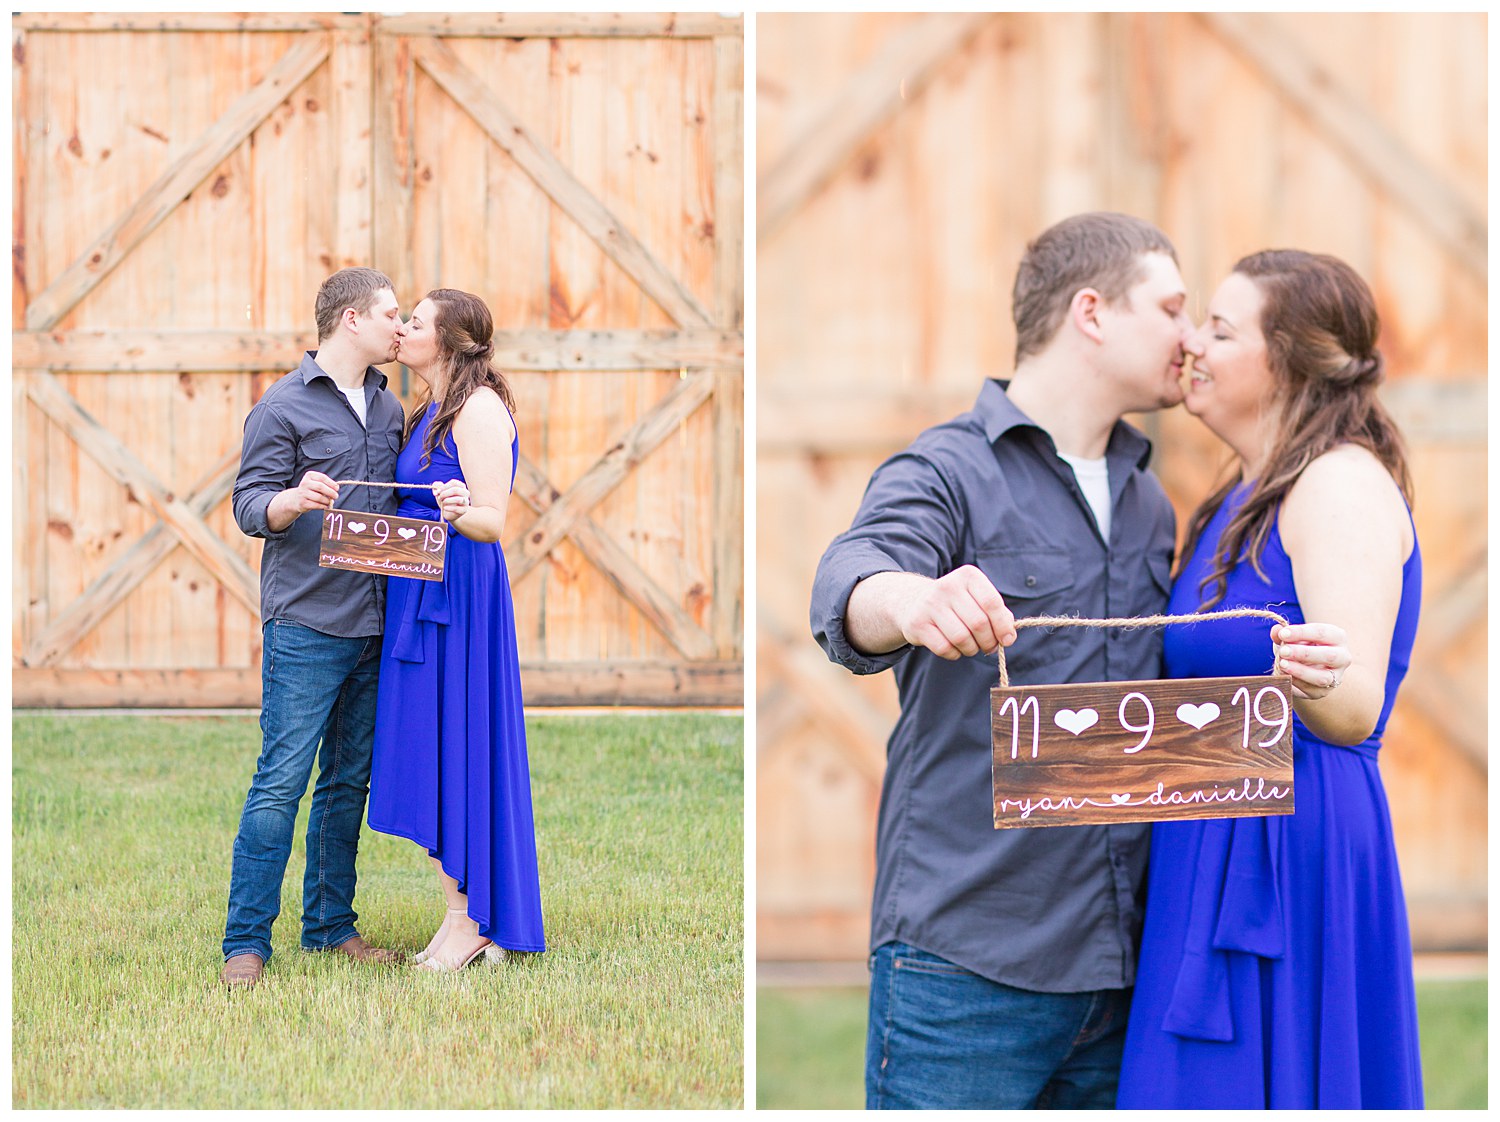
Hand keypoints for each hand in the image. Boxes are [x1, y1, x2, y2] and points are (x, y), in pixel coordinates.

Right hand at [289, 470, 338, 513]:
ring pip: (319, 497)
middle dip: (331, 492)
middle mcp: (305, 483)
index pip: (322, 478)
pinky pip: (316, 505)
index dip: (331, 483)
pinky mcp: (302, 503)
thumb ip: (326, 485)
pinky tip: (325, 506)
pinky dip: (323, 506)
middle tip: (336, 496)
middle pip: (321, 487)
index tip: (337, 488)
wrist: (296, 499)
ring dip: (327, 501)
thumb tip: (336, 488)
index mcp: (309, 475)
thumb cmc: (311, 490)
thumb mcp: (317, 484)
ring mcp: (302, 493)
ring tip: (329, 502)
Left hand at [434, 479, 470, 521]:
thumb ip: (436, 486)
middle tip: (439, 497)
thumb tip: (436, 491)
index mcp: (460, 486)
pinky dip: (449, 508)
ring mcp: (466, 501)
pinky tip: (445, 508)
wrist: (449, 512)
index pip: (454, 483)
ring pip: (458, 499)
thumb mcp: (440, 491)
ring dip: (447, 500)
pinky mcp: (464, 510)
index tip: (438, 491)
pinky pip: (457, 509)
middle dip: (445, 494)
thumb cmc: (446, 499)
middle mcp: (465, 493)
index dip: (444, 487)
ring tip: (443, 502)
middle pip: (456, 490)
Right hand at [895, 565, 1017, 659]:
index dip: (1003, 626)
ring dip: (971, 649)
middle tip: (989, 647)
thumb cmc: (958, 604)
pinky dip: (954, 654)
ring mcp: (930, 604)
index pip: (991, 603)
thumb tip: (1008, 636)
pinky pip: (944, 648)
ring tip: (971, 647)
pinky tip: (954, 648)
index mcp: (968, 576)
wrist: (916, 602)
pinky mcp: (918, 623)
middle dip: (989, 642)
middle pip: (978, 623)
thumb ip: (998, 614)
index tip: (1007, 640)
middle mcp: (947, 586)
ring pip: (961, 638)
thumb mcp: (978, 599)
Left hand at [1272, 622, 1351, 700]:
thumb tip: (1276, 631)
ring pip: (1322, 677)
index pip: (1322, 633)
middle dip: (1304, 653)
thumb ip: (1284, 634)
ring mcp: (1335, 677)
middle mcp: (1342, 657)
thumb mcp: (1294, 637)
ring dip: (1300, 671)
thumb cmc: (1302, 646)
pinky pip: (1310, 690)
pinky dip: (1294, 682)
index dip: (1301, 633)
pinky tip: (1283, 675)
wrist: (1309, 668)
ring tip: (1282, 664)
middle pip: (1328, 656)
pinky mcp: (1323, 692)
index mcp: (1337, 637)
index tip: (1282, 634)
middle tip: (1283, 651)